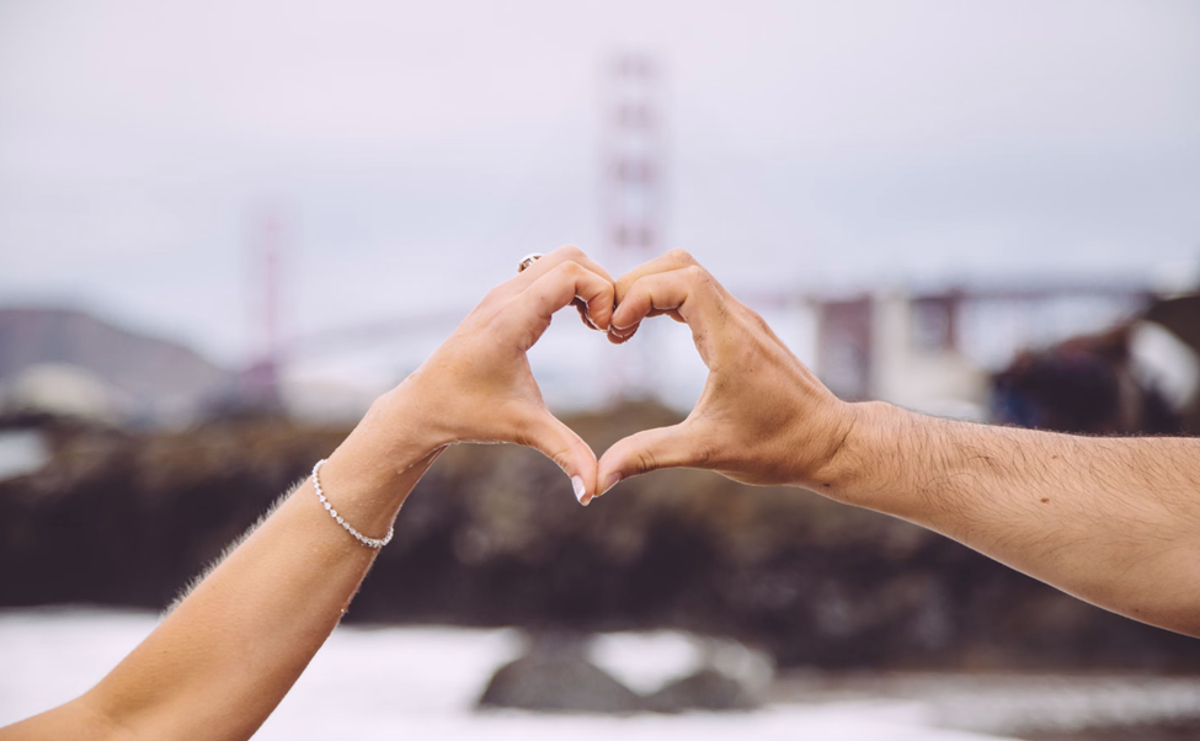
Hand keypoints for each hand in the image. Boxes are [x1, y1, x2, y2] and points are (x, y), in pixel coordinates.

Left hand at [391, 245, 614, 504]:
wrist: (422, 407)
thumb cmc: (469, 415)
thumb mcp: (523, 430)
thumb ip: (565, 454)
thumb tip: (593, 493)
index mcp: (511, 319)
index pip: (571, 273)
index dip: (602, 293)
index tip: (608, 332)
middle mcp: (505, 296)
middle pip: (570, 256)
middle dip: (601, 284)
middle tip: (609, 327)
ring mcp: (501, 293)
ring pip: (558, 258)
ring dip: (587, 282)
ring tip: (597, 324)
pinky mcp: (501, 298)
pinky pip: (546, 270)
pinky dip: (571, 285)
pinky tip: (579, 321)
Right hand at [596, 250, 855, 495]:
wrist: (829, 443)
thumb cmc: (776, 447)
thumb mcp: (706, 451)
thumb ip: (650, 455)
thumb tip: (601, 477)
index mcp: (731, 339)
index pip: (682, 280)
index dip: (640, 294)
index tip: (615, 330)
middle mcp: (739, 319)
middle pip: (679, 265)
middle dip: (635, 285)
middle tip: (609, 326)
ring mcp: (742, 321)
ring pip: (689, 273)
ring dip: (649, 289)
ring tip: (622, 329)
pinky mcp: (742, 330)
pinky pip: (698, 293)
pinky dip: (665, 300)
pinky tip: (645, 329)